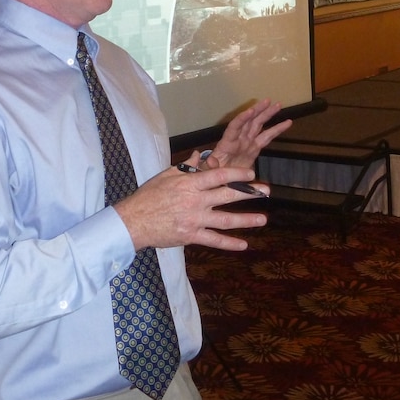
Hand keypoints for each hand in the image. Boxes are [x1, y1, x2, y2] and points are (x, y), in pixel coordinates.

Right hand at [115, 164, 268, 251]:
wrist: (133, 221)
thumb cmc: (149, 196)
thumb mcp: (166, 175)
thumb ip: (186, 166)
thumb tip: (200, 154)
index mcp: (190, 183)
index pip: (218, 175)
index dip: (237, 173)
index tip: (251, 172)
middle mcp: (195, 201)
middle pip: (227, 195)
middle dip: (249, 193)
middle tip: (267, 191)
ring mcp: (194, 219)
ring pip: (225, 219)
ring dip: (246, 220)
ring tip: (263, 219)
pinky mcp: (191, 236)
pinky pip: (214, 240)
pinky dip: (229, 243)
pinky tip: (244, 244)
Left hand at [204, 99, 291, 169]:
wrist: (220, 178)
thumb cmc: (214, 172)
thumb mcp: (210, 170)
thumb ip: (211, 165)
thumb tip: (211, 161)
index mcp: (227, 143)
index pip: (235, 127)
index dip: (242, 119)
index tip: (250, 111)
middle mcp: (239, 139)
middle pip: (249, 121)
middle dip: (258, 111)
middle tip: (268, 101)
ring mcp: (248, 142)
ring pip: (259, 125)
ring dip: (268, 114)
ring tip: (278, 105)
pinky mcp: (255, 148)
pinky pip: (267, 137)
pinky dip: (277, 129)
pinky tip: (287, 123)